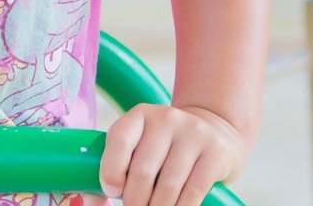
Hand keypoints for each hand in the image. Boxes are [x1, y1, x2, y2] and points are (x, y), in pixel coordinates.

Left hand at [100, 103, 244, 205]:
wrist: (214, 131)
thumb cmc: (166, 145)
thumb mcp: (142, 143)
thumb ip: (119, 164)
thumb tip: (96, 198)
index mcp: (140, 115)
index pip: (120, 139)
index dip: (111, 169)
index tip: (111, 192)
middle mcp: (166, 119)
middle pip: (143, 169)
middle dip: (134, 199)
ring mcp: (193, 133)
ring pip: (168, 184)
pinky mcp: (216, 152)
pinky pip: (194, 190)